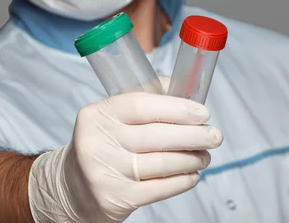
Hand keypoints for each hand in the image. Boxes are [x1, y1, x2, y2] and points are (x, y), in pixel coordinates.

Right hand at [28, 81, 222, 222]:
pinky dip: (182, 180)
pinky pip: (159, 188)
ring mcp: (105, 172)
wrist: (74, 187)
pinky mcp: (115, 198)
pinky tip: (192, 175)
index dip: (177, 108)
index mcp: (98, 114)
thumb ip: (146, 99)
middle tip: (215, 136)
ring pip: (162, 163)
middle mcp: (98, 141)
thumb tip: (186, 91)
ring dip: (192, 159)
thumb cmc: (104, 145)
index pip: (142, 105)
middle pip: (157, 136)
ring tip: (205, 156)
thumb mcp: (113, 117)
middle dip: (193, 135)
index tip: (203, 113)